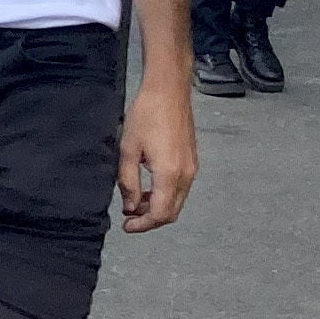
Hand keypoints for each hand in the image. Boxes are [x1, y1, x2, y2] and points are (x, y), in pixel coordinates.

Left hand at [118, 74, 196, 233]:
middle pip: (172, 212)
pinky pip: (180, 188)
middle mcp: (186, 175)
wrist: (168, 91)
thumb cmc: (146, 116)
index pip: (160, 214)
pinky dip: (165, 195)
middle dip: (150, 219)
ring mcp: (192, 168)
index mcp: (170, 174)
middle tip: (129, 216)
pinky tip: (148, 187)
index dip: (143, 225)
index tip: (127, 227)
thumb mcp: (128, 150)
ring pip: (177, 201)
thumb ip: (128, 182)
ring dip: (157, 207)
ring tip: (134, 201)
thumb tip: (130, 207)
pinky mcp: (192, 160)